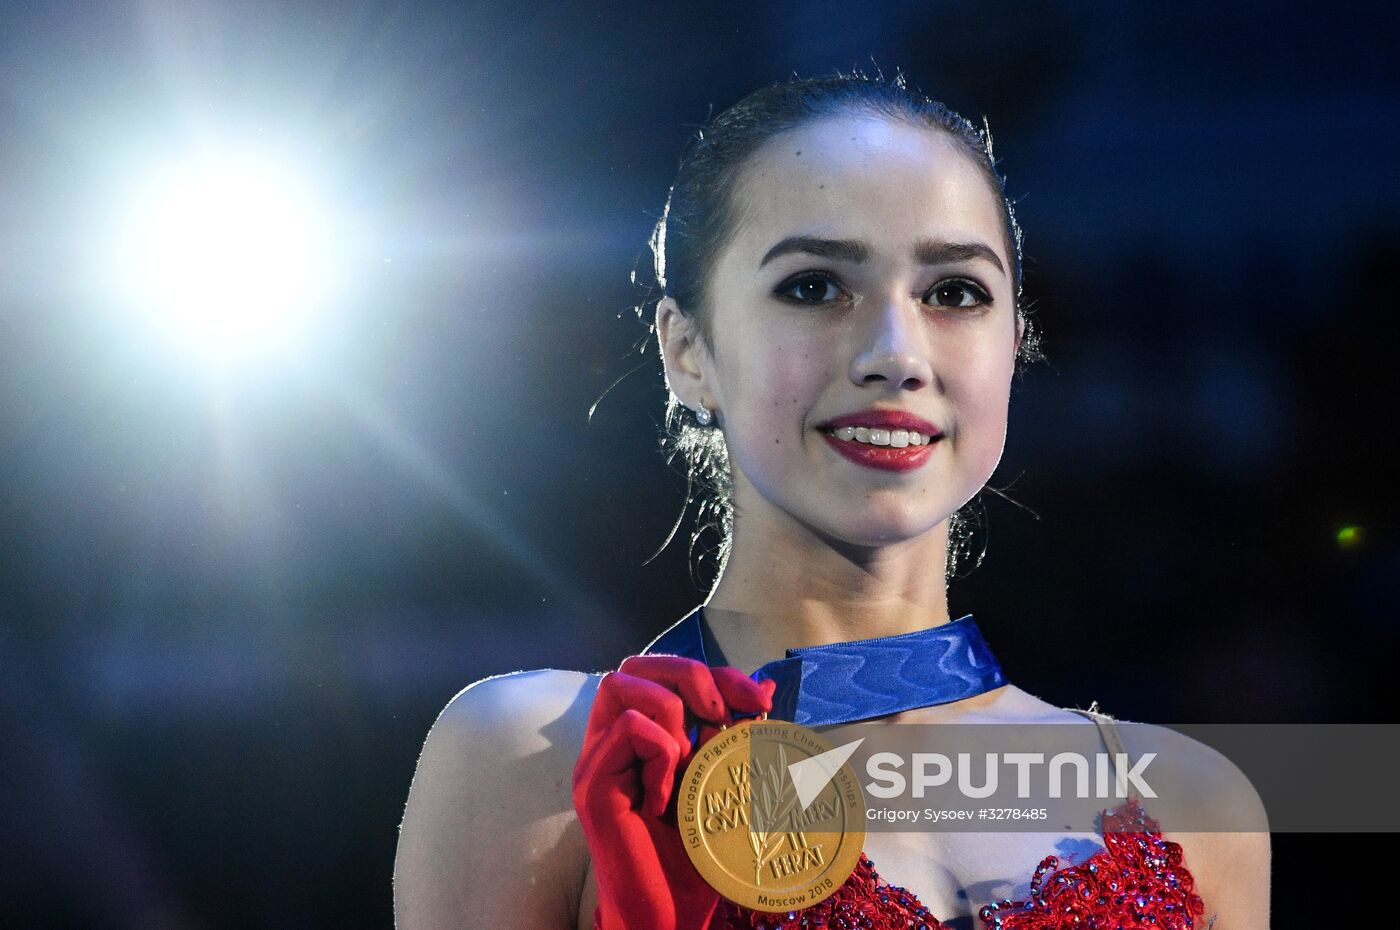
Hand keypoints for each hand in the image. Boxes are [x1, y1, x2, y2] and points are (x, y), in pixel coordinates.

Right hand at [572, 655, 775, 929]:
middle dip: (688, 675)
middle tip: (723, 715)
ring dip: (669, 711)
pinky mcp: (592, 787)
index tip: (758, 702)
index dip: (714, 673)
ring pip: (619, 684)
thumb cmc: (700, 856)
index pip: (667, 672)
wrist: (673, 915)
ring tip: (689, 759)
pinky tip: (669, 796)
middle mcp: (611, 744)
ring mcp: (597, 763)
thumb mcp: (730, 781)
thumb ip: (740, 734)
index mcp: (641, 737)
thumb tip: (765, 684)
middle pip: (635, 665)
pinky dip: (661, 753)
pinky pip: (626, 730)